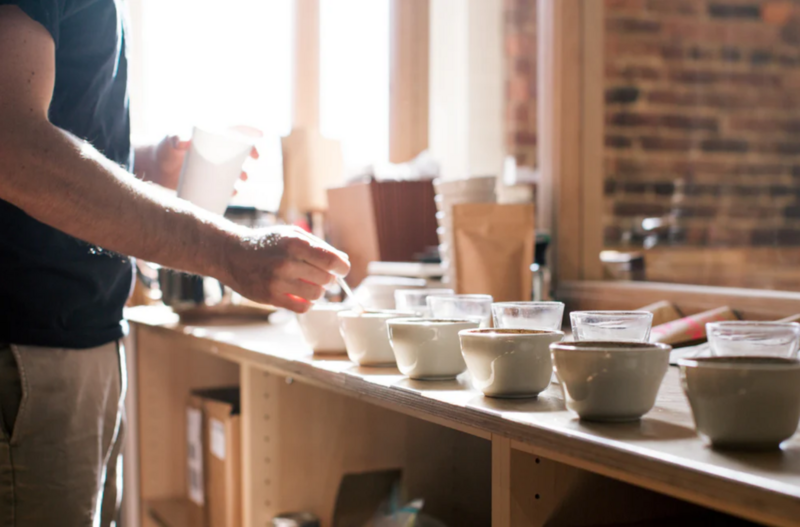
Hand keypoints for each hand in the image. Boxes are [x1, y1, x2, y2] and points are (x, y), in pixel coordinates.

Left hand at [149, 128, 259, 190]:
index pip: (236, 135)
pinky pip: (225, 185)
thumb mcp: (171, 141)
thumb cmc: (164, 148)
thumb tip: (185, 142)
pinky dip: (231, 189)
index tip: (256, 148)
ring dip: (242, 178)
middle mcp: (216, 151)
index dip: (250, 140)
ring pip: (234, 171)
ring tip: (239, 184)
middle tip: (249, 169)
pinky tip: (233, 193)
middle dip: (248, 162)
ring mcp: (212, 166)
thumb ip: (176, 139)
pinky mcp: (208, 179)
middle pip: (239, 155)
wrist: (155, 166)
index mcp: (212, 137)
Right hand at [220, 226, 350, 312]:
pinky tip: (300, 295)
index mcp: (295, 243)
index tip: (340, 269)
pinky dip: (307, 303)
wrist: (231, 254)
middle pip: (326, 279)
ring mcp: (277, 281)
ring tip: (308, 283)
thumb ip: (319, 246)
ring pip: (317, 295)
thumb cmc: (267, 243)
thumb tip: (343, 261)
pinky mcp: (270, 298)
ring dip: (318, 291)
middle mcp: (286, 262)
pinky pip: (303, 308)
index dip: (342, 267)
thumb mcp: (291, 234)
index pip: (332, 260)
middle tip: (319, 275)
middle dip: (328, 279)